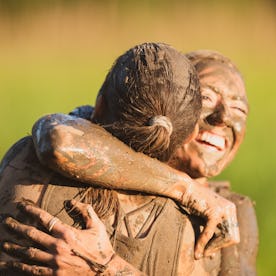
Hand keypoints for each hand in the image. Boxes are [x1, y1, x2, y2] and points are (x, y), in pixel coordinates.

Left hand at [0, 200, 114, 274]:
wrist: (106, 272)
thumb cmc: (101, 246)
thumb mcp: (97, 225)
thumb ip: (85, 210)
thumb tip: (71, 201)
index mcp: (68, 233)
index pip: (45, 219)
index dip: (31, 211)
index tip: (22, 207)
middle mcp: (58, 247)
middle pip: (32, 234)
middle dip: (17, 227)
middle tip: (6, 222)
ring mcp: (54, 263)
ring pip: (28, 253)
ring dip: (14, 248)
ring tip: (4, 244)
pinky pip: (31, 271)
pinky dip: (19, 267)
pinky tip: (10, 265)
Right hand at [177, 180, 239, 258]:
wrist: (183, 187)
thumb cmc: (191, 200)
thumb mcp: (206, 214)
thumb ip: (213, 228)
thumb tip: (213, 253)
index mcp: (231, 209)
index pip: (232, 233)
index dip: (221, 244)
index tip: (209, 250)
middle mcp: (230, 208)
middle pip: (231, 237)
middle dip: (217, 247)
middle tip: (205, 254)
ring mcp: (223, 210)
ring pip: (224, 238)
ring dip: (211, 248)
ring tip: (200, 253)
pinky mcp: (213, 212)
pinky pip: (209, 234)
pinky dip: (202, 244)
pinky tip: (197, 251)